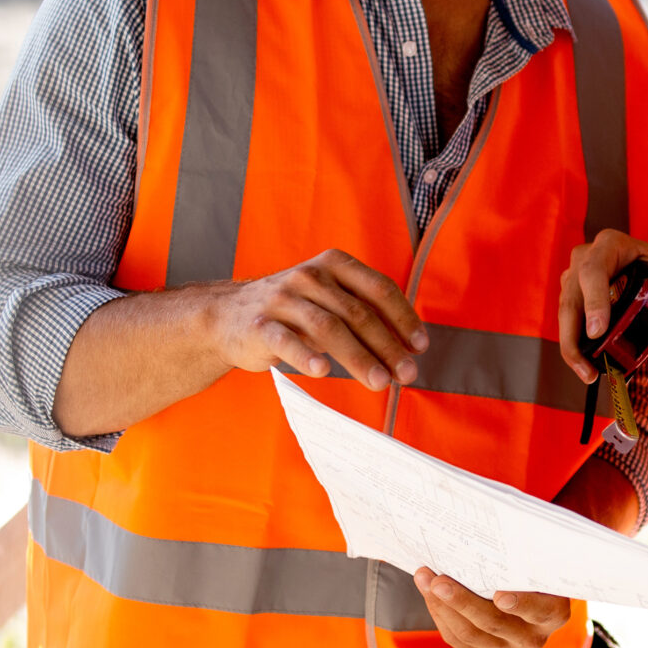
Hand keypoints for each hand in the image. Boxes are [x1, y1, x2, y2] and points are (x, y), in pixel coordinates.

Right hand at [210, 249, 428, 390]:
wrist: (227, 316)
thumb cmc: (292, 311)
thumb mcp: (329, 299)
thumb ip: (364, 312)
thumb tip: (409, 347)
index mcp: (333, 264)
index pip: (378, 289)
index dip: (403, 318)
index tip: (419, 346)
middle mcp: (309, 276)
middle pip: (358, 313)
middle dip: (387, 346)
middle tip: (406, 374)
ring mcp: (282, 299)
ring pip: (328, 328)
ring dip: (358, 357)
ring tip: (379, 382)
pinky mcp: (259, 325)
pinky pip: (285, 340)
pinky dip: (306, 356)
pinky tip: (324, 372)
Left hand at [413, 569, 569, 647]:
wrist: (528, 594)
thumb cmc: (528, 568)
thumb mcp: (534, 561)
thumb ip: (520, 555)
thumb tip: (488, 530)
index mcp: (554, 613)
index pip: (539, 611)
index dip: (521, 604)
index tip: (499, 595)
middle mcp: (534, 638)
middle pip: (494, 623)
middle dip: (462, 601)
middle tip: (438, 580)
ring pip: (470, 634)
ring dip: (443, 607)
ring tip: (425, 580)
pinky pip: (458, 641)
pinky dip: (441, 616)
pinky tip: (430, 595)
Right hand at [558, 230, 647, 384]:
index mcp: (612, 244)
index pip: (594, 270)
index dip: (593, 300)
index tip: (598, 332)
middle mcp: (587, 257)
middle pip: (571, 296)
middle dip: (574, 335)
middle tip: (588, 367)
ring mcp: (576, 277)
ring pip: (565, 313)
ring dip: (571, 347)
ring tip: (588, 375)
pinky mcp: (574, 297)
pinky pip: (568, 323)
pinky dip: (574, 347)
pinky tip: (586, 368)